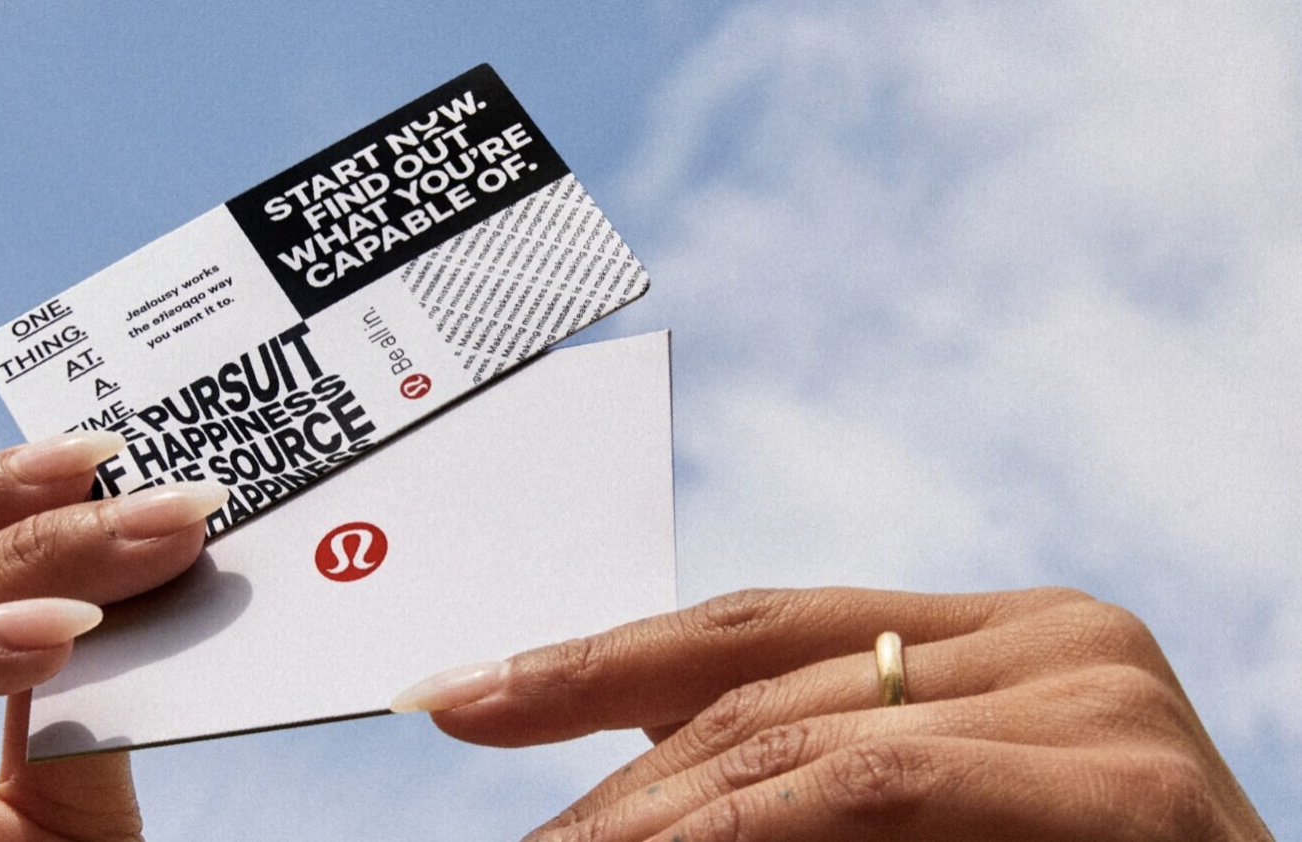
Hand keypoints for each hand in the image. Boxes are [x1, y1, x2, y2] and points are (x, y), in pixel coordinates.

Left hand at [395, 587, 1272, 840]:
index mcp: (998, 640)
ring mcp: (1087, 689)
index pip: (759, 627)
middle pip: (759, 682)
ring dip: (648, 807)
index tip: (465, 691)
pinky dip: (746, 826)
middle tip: (495, 802)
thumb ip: (801, 789)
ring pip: (793, 732)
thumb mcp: (919, 826)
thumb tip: (622, 808)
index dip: (600, 658)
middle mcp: (1047, 635)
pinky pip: (874, 785)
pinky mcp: (1114, 774)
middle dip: (601, 751)